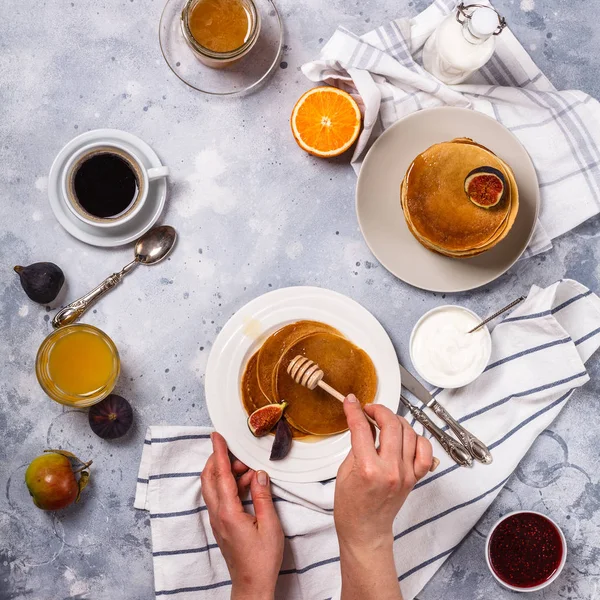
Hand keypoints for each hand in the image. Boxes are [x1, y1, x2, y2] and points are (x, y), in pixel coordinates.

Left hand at [201, 432, 283, 599]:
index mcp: (228, 512)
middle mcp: (217, 514)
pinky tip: (248, 486)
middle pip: (209, 478)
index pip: (220, 475)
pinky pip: (220, 497)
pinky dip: (231, 486)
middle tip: (239, 454)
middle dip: (220, 460)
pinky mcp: (221, 524)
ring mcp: (217, 520)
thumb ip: (263, 496)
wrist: (252, 584)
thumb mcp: (270, 525)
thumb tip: (258, 473)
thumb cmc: (262, 559)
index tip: (216, 436)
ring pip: (214, 487)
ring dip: (228, 474)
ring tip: (251, 472)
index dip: (218, 452)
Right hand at [334, 395, 432, 599]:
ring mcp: (406, 474)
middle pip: (391, 424)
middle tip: (369, 410)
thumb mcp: (345, 470)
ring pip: (409, 432)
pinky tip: (405, 438)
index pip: (362, 428)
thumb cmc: (351, 506)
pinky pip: (424, 450)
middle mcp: (391, 470)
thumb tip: (363, 421)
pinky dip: (417, 439)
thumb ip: (357, 443)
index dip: (355, 410)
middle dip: (378, 410)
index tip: (351, 402)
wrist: (365, 530)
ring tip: (384, 421)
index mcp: (368, 468)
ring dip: (395, 421)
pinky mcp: (415, 478)